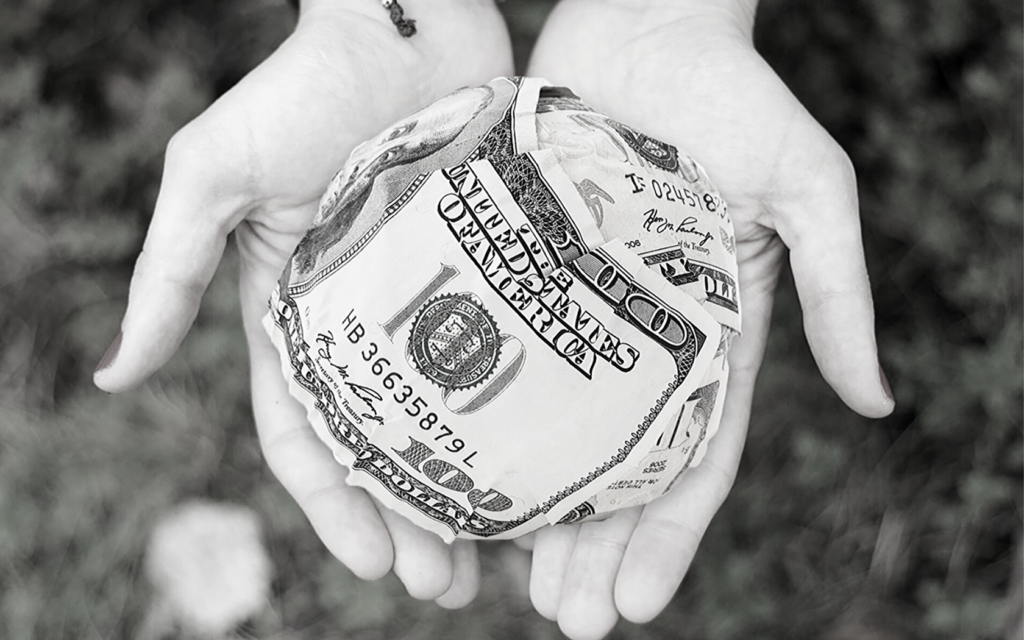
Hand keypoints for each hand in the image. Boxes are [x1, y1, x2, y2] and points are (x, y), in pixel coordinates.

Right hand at [93, 0, 511, 607]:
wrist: (406, 20)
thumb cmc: (302, 88)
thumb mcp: (215, 177)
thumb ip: (169, 275)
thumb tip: (115, 378)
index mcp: (293, 316)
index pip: (307, 436)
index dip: (334, 507)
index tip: (374, 563)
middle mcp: (362, 323)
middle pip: (384, 448)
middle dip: (407, 523)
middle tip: (447, 588)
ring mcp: (430, 304)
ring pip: (448, 421)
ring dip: (463, 493)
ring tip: (499, 560)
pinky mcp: (488, 278)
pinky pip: (503, 365)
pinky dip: (514, 422)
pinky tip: (543, 470)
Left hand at [524, 0, 894, 636]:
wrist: (642, 24)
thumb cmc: (733, 99)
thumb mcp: (809, 193)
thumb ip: (838, 292)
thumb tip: (877, 403)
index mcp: (711, 337)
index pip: (695, 460)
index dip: (669, 537)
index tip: (636, 603)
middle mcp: (641, 340)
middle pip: (618, 468)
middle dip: (596, 548)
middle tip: (563, 616)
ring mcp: (578, 315)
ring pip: (554, 432)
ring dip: (535, 510)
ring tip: (501, 579)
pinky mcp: (523, 278)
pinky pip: (501, 363)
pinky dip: (486, 425)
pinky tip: (455, 477)